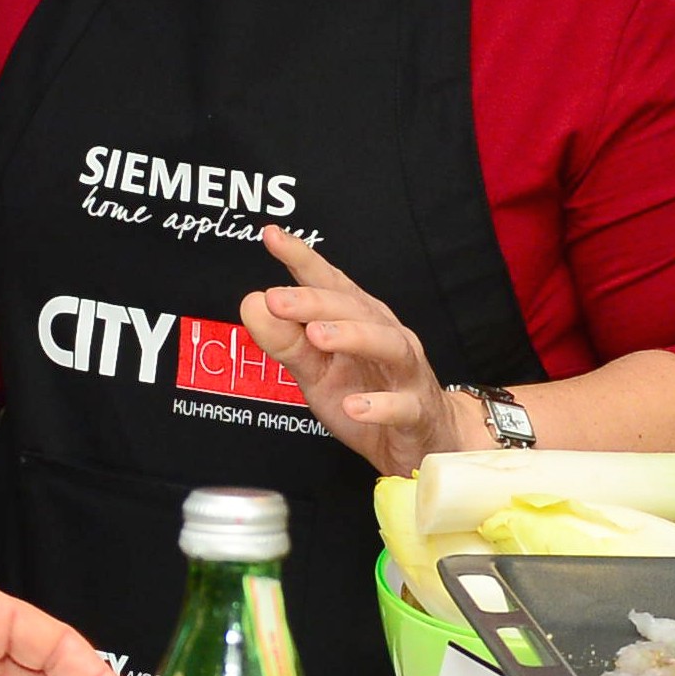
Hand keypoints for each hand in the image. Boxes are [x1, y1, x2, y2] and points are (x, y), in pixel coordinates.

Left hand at [242, 224, 456, 472]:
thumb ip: (286, 340)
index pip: (329, 283)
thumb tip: (252, 304)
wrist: (421, 439)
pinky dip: (379, 406)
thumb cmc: (367, 393)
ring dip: (353, 337)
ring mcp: (406, 373)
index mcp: (359, 320)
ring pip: (389, 346)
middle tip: (277, 299)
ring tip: (318, 336)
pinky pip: (402, 407)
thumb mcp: (316, 369)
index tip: (272, 237)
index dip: (302, 258)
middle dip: (316, 301)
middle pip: (356, 310)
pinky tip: (355, 407)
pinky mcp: (416, 412)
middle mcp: (386, 336)